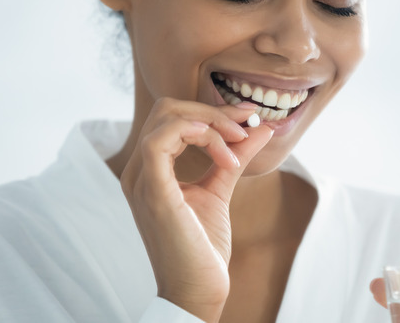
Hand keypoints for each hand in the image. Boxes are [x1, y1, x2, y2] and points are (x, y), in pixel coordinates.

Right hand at [118, 98, 272, 321]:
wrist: (197, 290)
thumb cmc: (202, 246)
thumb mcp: (220, 189)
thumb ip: (235, 156)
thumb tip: (261, 128)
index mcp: (150, 169)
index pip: (172, 117)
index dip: (212, 109)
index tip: (249, 117)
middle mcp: (139, 171)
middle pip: (167, 109)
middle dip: (212, 109)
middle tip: (247, 124)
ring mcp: (141, 181)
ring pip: (165, 118)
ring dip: (210, 121)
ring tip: (238, 143)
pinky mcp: (152, 193)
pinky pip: (158, 142)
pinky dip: (191, 132)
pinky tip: (220, 143)